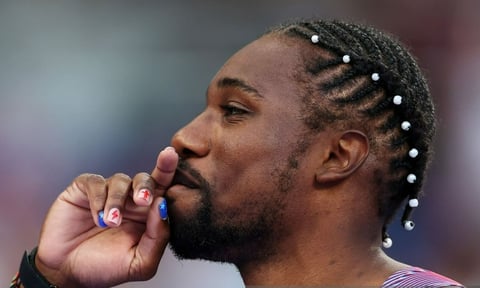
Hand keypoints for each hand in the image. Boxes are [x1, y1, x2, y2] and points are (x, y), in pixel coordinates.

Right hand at [34, 147, 177, 287]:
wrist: (66, 274)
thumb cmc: (104, 268)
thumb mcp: (140, 263)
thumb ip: (158, 237)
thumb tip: (163, 206)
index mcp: (147, 215)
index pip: (163, 189)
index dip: (168, 170)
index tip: (171, 156)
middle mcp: (130, 202)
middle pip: (145, 179)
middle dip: (146, 186)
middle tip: (142, 201)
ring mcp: (107, 194)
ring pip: (121, 180)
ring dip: (117, 201)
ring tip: (111, 223)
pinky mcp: (84, 190)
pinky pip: (96, 182)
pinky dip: (99, 198)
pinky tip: (98, 217)